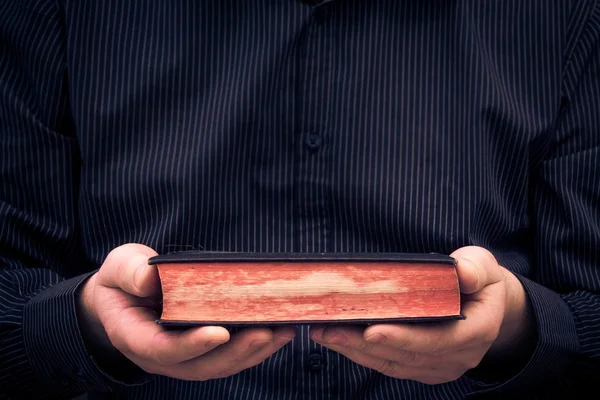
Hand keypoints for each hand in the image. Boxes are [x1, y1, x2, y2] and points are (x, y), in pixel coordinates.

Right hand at [77, 243, 294, 379]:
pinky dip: (254, 347)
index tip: (220, 332)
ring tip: (282, 331)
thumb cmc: (122, 282)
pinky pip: (228, 356)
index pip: (163, 349)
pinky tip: (277, 330)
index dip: (192, 345)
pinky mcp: (201, 351)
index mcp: (135, 336)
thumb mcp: (119, 267)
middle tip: (266, 332)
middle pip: (200, 365)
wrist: (123, 298)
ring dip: (253, 352)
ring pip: (220, 365)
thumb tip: (148, 277)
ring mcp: (183, 357)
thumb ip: (130, 272)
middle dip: (236, 352)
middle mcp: (161, 355)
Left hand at [309, 246, 533, 383]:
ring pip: (393, 364)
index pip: (439, 340)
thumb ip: (475, 268)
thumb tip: (463, 273)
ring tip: (324, 332)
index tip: (371, 330)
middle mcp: (459, 356)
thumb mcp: (483, 266)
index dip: (405, 337)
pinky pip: (390, 365)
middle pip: (407, 355)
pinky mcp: (423, 367)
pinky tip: (338, 339)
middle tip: (329, 328)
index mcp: (477, 331)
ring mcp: (440, 366)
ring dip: (355, 350)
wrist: (485, 304)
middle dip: (365, 344)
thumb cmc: (479, 279)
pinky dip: (362, 354)